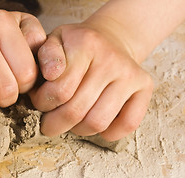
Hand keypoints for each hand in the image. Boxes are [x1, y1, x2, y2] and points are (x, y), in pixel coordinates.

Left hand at [29, 23, 153, 140]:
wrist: (111, 38)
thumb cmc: (76, 46)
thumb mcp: (54, 40)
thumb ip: (45, 55)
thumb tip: (50, 74)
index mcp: (85, 44)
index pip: (59, 91)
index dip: (42, 103)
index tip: (39, 101)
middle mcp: (111, 59)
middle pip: (75, 111)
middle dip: (54, 123)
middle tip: (49, 121)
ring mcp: (130, 75)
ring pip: (97, 122)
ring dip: (77, 130)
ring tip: (70, 121)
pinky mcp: (144, 88)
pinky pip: (127, 124)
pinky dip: (108, 133)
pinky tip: (94, 122)